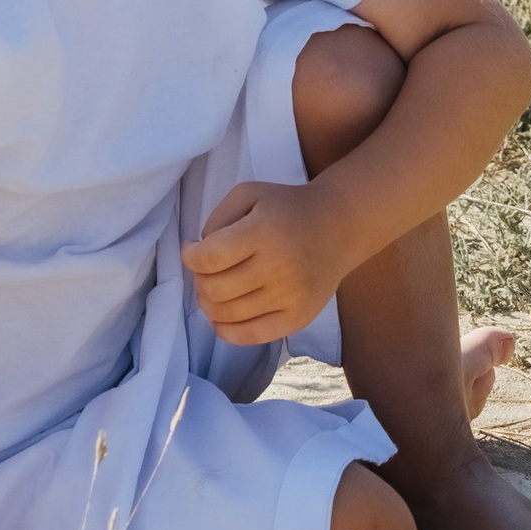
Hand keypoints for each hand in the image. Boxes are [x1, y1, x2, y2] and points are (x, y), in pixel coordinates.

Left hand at [183, 180, 346, 344]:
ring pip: (227, 315)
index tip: (192, 249)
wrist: (340, 226)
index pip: (209, 258)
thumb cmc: (287, 208)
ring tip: (215, 289)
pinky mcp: (299, 317)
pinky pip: (251, 336)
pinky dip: (227, 331)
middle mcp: (278, 266)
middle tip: (206, 270)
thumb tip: (199, 252)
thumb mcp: (249, 193)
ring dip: (209, 304)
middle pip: (214, 289)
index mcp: (263, 232)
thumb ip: (217, 218)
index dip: (190, 256)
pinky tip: (222, 316)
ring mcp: (290, 296)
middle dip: (199, 279)